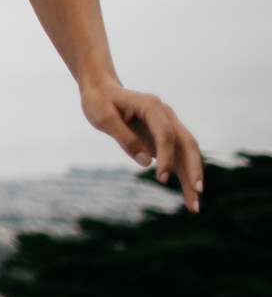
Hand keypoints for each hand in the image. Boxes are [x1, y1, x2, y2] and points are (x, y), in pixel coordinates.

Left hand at [80, 80, 203, 210]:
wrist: (102, 91)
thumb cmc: (100, 102)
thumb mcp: (104, 118)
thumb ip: (124, 138)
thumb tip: (146, 163)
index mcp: (151, 106)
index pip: (165, 134)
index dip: (166, 157)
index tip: (161, 179)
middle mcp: (166, 115)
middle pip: (187, 143)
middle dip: (193, 169)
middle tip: (196, 193)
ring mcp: (169, 125)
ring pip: (187, 153)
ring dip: (193, 178)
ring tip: (194, 206)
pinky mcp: (165, 137)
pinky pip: (179, 158)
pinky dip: (184, 176)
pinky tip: (188, 196)